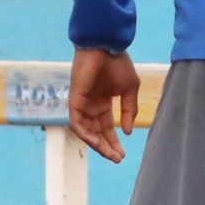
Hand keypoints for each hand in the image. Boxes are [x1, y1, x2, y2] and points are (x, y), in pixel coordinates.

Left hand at [68, 47, 141, 163]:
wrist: (106, 46)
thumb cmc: (118, 63)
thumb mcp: (129, 90)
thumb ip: (129, 110)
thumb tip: (127, 131)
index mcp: (103, 103)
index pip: (107, 128)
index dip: (114, 142)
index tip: (123, 155)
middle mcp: (91, 106)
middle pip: (97, 133)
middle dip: (106, 147)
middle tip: (117, 159)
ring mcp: (82, 103)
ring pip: (86, 131)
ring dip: (97, 144)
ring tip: (110, 154)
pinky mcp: (75, 100)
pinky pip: (76, 122)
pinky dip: (85, 134)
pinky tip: (96, 142)